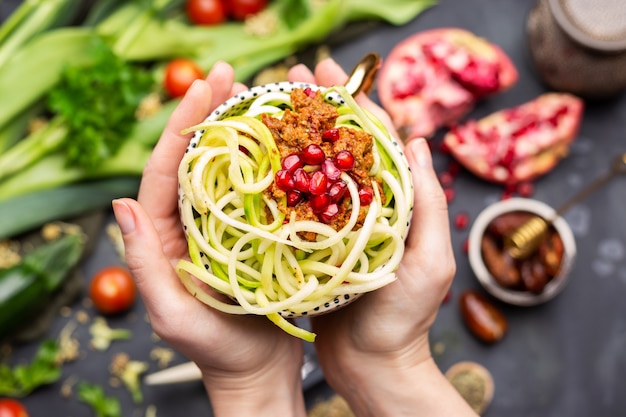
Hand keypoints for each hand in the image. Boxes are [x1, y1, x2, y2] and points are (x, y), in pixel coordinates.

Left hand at [112, 62, 305, 416]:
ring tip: (254, 91)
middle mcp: (192, 223)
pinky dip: (266, 160)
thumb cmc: (216, 350)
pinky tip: (282, 138)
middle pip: (196, 158)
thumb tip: (119, 202)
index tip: (202, 85)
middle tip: (228, 73)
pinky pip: (256, 188)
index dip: (181, 125)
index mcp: (165, 235)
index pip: (166, 171)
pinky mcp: (253, 232)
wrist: (259, 373)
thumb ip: (145, 262)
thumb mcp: (172, 313)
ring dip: (239, 128)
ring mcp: (224, 225)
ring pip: (227, 167)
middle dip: (208, 112)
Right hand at [288, 58, 476, 415]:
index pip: (378, 141)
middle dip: (322, 109)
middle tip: (295, 77)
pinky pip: (299, 204)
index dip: (356, 103)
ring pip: (317, 170)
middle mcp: (366, 207)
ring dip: (299, 136)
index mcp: (396, 203)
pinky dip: (284, 179)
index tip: (329, 74)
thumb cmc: (404, 320)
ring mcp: (337, 224)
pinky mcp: (313, 245)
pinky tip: (263, 161)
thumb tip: (418, 142)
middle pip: (343, 146)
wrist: (373, 366)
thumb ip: (427, 205)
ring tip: (273, 108)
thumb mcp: (428, 263)